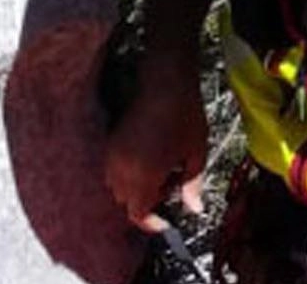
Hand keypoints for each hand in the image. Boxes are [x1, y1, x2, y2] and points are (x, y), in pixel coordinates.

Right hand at [104, 66, 207, 232]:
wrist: (166, 84)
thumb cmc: (186, 117)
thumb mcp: (196, 153)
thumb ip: (193, 184)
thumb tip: (195, 209)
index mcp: (144, 174)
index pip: (137, 213)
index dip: (151, 222)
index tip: (166, 223)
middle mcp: (121, 169)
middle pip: (127, 202)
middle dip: (148, 201)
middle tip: (173, 183)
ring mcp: (112, 155)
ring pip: (118, 187)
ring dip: (138, 187)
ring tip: (164, 167)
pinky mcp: (110, 143)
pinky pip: (114, 170)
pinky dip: (130, 173)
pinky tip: (151, 156)